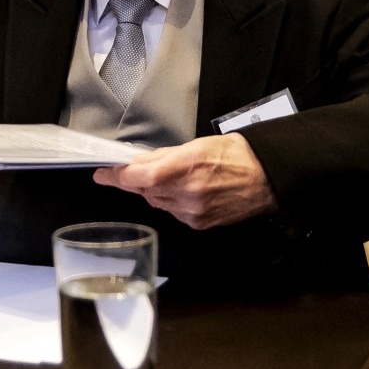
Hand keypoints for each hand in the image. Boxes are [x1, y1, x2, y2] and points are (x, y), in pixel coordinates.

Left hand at [91, 133, 276, 229]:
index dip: (117, 176)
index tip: (102, 173)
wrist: (265, 177)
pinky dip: (171, 202)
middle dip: (137, 181)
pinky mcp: (199, 223)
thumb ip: (161, 156)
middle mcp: (188, 193)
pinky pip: (172, 212)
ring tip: (176, 178)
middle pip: (144, 190)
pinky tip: (186, 192)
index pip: (140, 177)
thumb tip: (135, 163)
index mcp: (186, 167)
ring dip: (155, 191)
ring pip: (156, 202)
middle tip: (139, 170)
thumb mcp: (196, 145)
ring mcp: (193, 211)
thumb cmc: (234, 155)